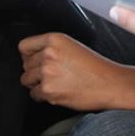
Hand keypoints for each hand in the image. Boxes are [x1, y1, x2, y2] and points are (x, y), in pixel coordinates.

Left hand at [18, 32, 134, 112]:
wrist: (110, 84)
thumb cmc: (96, 67)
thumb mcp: (73, 46)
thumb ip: (52, 48)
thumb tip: (32, 57)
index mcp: (55, 39)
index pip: (24, 46)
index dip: (28, 55)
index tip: (34, 60)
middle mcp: (49, 54)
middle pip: (24, 64)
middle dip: (35, 71)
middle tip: (52, 75)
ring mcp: (47, 72)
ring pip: (26, 80)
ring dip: (37, 84)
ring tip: (55, 83)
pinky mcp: (49, 90)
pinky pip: (34, 94)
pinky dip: (43, 96)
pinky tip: (58, 92)